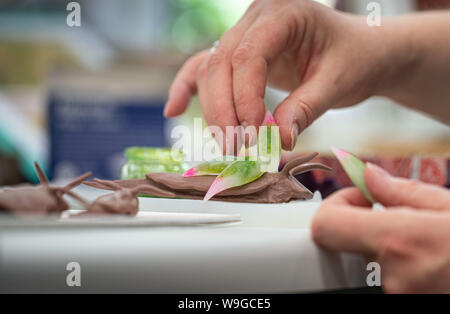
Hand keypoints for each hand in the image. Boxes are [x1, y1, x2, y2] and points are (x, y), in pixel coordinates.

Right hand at [164, 0, 391, 149]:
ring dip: (213, 109)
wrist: (361, 51)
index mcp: (284, 13)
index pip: (249, 55)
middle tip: (237, 148)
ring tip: (228, 144)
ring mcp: (245, 32)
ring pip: (211, 69)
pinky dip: (188, 88)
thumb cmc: (355, 60)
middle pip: (221, 63)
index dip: (245, 98)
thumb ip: (306, 109)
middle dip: (224, 110)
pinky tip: (174, 109)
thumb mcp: (338, 83)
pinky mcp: (240, 52)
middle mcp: (258, 18)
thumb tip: (278, 141)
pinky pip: (206, 66)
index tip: (255, 135)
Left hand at [311, 163, 449, 292]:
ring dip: (391, 250)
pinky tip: (429, 263)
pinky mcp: (401, 305)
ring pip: (372, 262)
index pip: (325, 223)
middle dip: (373, 226)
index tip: (360, 198)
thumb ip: (404, 192)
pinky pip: (386, 279)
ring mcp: (395, 296)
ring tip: (428, 247)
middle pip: (352, 241)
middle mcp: (389, 276)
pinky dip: (402, 268)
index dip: (336, 204)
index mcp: (399, 241)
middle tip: (406, 221)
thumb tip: (369, 175)